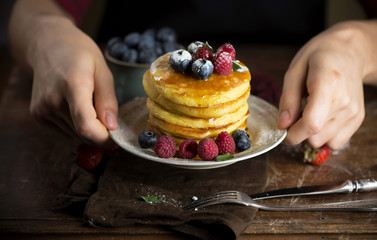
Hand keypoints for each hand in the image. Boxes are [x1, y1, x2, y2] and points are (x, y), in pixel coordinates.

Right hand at [28, 16, 117, 146]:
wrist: (47, 44)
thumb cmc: (79, 54)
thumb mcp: (102, 70)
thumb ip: (108, 100)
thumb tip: (112, 127)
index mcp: (72, 85)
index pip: (86, 126)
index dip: (103, 138)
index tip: (116, 136)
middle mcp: (52, 99)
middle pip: (82, 134)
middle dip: (99, 133)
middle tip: (107, 117)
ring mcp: (42, 109)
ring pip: (74, 135)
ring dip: (87, 129)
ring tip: (88, 104)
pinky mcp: (37, 115)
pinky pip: (64, 132)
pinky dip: (75, 126)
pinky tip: (74, 106)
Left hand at [278, 21, 376, 149]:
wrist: (349, 51)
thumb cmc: (319, 57)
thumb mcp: (295, 71)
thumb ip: (288, 99)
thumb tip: (282, 125)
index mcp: (328, 84)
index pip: (311, 123)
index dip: (293, 134)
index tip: (283, 130)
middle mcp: (345, 101)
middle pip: (316, 137)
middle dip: (299, 132)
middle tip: (295, 115)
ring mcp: (353, 112)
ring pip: (325, 142)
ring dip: (311, 134)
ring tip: (310, 112)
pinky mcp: (357, 119)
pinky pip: (336, 142)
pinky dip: (324, 135)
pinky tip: (321, 117)